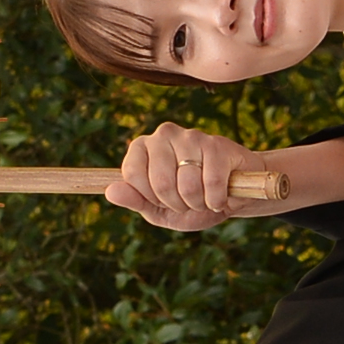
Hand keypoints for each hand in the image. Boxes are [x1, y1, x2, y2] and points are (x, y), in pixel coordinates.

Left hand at [109, 123, 279, 230]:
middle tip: (188, 202)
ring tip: (205, 197)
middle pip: (160, 182)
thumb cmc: (192, 202)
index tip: (163, 200)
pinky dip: (216, 200)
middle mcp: (164, 134)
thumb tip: (110, 192)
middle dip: (177, 204)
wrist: (233, 197)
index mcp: (143, 146)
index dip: (149, 197)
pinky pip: (212, 183)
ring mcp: (192, 136)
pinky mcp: (218, 144)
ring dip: (198, 203)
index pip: (132, 174)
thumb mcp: (158, 209)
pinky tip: (220, 196)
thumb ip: (135, 200)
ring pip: (187, 185)